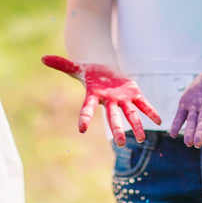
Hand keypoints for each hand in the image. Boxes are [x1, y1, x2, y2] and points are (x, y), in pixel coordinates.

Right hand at [42, 55, 162, 145]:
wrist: (104, 72)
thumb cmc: (89, 72)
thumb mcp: (76, 67)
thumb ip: (61, 64)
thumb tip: (42, 58)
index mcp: (95, 96)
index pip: (88, 108)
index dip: (85, 117)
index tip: (81, 129)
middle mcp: (109, 102)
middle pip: (113, 117)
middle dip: (117, 129)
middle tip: (120, 143)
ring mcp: (123, 100)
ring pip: (130, 114)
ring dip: (136, 125)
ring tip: (142, 139)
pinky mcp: (134, 94)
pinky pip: (143, 104)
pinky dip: (151, 111)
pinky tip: (159, 119)